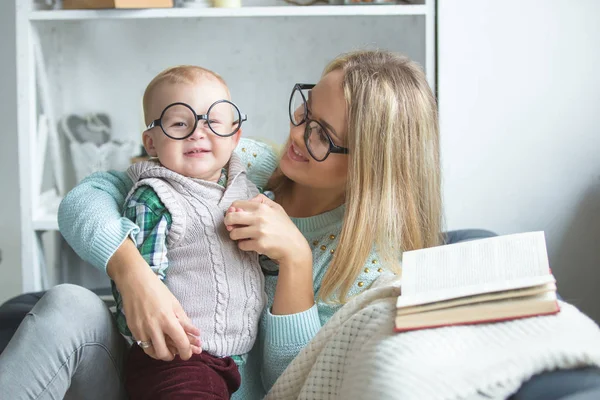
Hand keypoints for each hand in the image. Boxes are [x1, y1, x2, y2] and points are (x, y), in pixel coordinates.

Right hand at [108, 239, 201, 360]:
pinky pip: (143, 345)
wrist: (135, 282)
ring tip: (168, 350)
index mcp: (167, 319)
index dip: (187, 352)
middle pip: (164, 353)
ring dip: (161, 354)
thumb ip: (185, 321)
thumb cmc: (157, 290)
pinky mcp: (132, 330)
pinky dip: (152, 348)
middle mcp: (153, 327)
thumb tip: (197, 334)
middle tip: (178, 352)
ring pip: (152, 352)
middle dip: (173, 356)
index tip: (189, 353)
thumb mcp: (175, 304)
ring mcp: (141, 330)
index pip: (180, 342)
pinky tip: (157, 343)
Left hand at [224, 194, 310, 263]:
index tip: (234, 216)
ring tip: (243, 236)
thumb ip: (261, 200)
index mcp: (262, 207)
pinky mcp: (259, 245)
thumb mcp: (276, 208)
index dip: (232, 210)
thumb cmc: (284, 227)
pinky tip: (251, 244)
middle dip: (228, 222)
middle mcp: (259, 218)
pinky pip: (241, 245)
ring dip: (235, 236)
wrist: (294, 247)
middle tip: (232, 226)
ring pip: (233, 233)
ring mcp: (259, 232)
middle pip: (231, 217)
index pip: (236, 204)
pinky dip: (244, 245)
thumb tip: (247, 201)